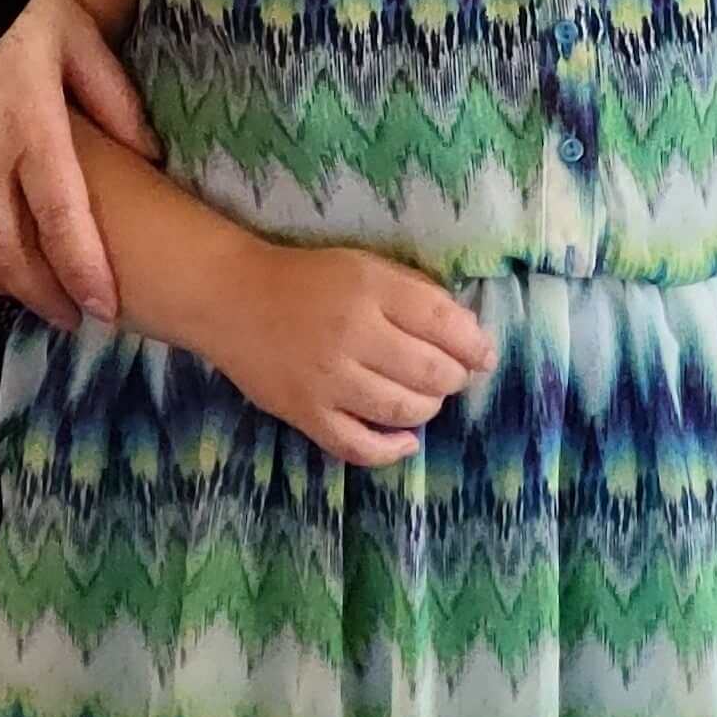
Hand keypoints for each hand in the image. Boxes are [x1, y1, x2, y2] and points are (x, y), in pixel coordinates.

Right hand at [0, 0, 152, 319]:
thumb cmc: (13, 2)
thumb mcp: (77, 36)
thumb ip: (112, 98)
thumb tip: (149, 153)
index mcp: (31, 129)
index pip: (61, 220)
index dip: (83, 272)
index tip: (104, 309)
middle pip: (9, 251)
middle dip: (43, 295)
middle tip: (72, 319)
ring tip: (30, 295)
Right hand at [212, 243, 493, 469]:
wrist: (232, 300)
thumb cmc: (308, 280)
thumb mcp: (365, 266)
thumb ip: (414, 292)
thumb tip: (465, 330)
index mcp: (371, 289)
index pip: (443, 321)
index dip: (474, 344)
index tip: (483, 356)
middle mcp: (352, 335)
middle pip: (430, 370)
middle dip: (454, 378)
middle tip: (452, 377)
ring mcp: (327, 379)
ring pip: (402, 409)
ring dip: (428, 408)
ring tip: (427, 399)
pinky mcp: (305, 413)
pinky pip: (358, 446)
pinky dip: (391, 449)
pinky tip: (406, 440)